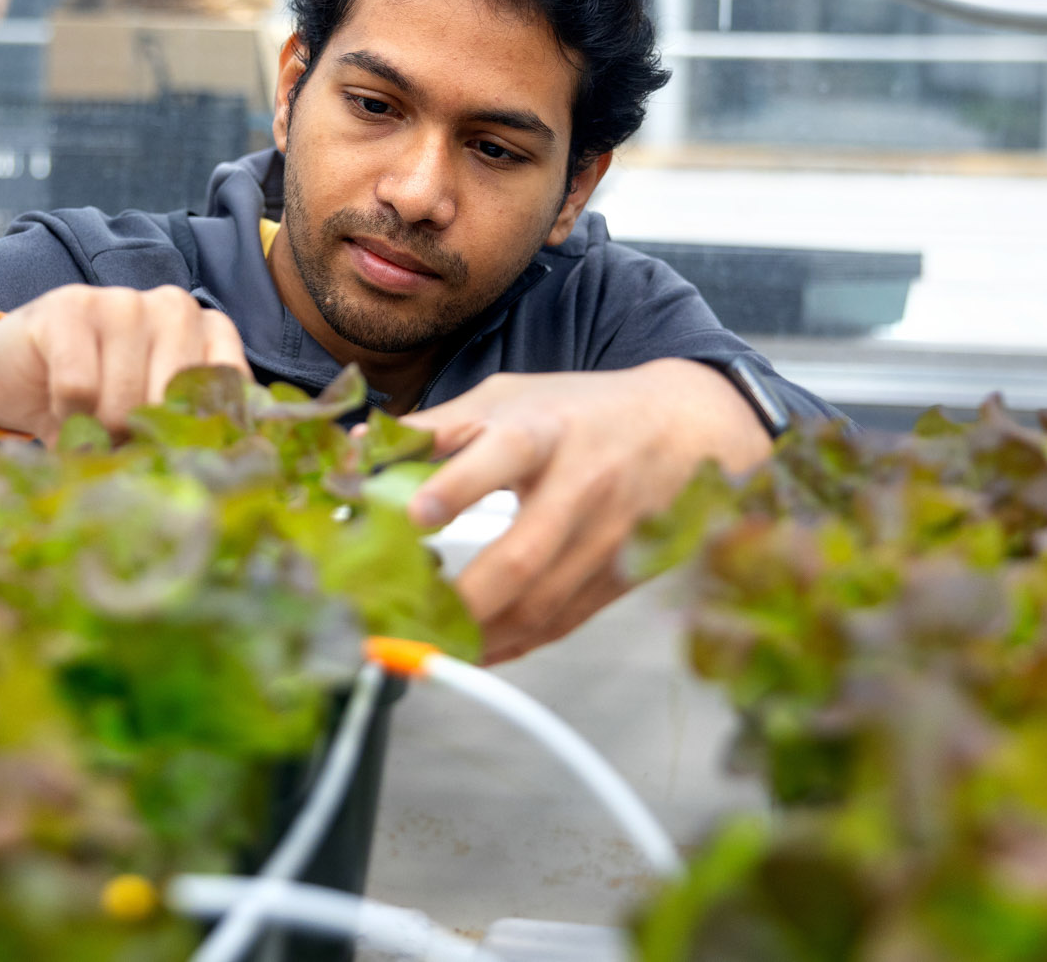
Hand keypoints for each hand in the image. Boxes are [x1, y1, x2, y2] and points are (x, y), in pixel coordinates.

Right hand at [0, 285, 248, 444]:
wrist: (13, 373)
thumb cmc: (95, 401)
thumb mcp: (147, 418)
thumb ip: (185, 430)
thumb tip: (210, 476)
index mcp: (206, 330)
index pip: (231, 385)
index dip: (202, 433)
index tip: (178, 457)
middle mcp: (175, 307)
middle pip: (175, 398)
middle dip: (143, 438)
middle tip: (117, 444)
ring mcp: (124, 300)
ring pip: (126, 398)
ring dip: (100, 430)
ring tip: (88, 424)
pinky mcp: (72, 306)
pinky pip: (79, 386)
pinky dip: (66, 414)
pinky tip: (59, 406)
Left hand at [399, 360, 772, 664]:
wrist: (687, 428)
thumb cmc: (583, 410)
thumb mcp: (508, 397)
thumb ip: (435, 427)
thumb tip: (360, 445)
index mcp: (543, 432)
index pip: (502, 456)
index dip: (456, 487)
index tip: (413, 515)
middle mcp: (578, 487)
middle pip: (524, 555)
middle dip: (464, 598)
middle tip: (407, 618)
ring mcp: (603, 538)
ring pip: (541, 605)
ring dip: (480, 636)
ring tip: (426, 646)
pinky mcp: (618, 575)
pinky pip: (561, 624)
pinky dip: (513, 645)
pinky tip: (474, 651)